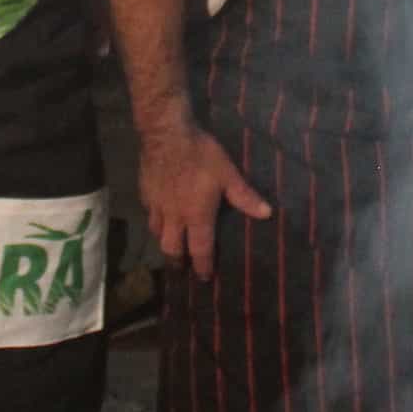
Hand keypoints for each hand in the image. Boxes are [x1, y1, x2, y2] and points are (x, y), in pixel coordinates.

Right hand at [139, 122, 271, 279]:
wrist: (166, 133)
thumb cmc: (201, 154)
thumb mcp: (227, 173)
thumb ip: (244, 196)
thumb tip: (267, 214)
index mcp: (196, 216)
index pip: (200, 250)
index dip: (203, 267)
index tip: (204, 278)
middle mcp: (175, 217)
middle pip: (172, 249)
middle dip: (177, 262)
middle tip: (182, 269)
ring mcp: (156, 206)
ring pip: (157, 234)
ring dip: (165, 243)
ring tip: (170, 246)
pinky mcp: (145, 193)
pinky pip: (149, 214)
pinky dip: (155, 221)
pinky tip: (158, 216)